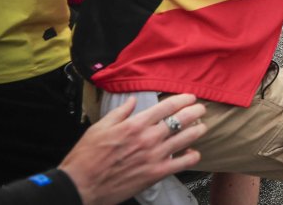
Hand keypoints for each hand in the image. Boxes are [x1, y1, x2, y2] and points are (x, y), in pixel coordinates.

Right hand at [61, 93, 207, 204]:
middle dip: (196, 111)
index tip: (190, 97)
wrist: (80, 185)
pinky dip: (192, 156)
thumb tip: (132, 100)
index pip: (166, 106)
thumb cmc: (86, 157)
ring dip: (198, 130)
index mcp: (134, 124)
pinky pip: (183, 163)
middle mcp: (148, 138)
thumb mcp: (99, 127)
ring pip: (186, 138)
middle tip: (201, 109)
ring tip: (202, 127)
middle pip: (181, 119)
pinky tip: (193, 153)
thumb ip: (119, 112)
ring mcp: (154, 156)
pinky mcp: (156, 173)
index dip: (183, 99)